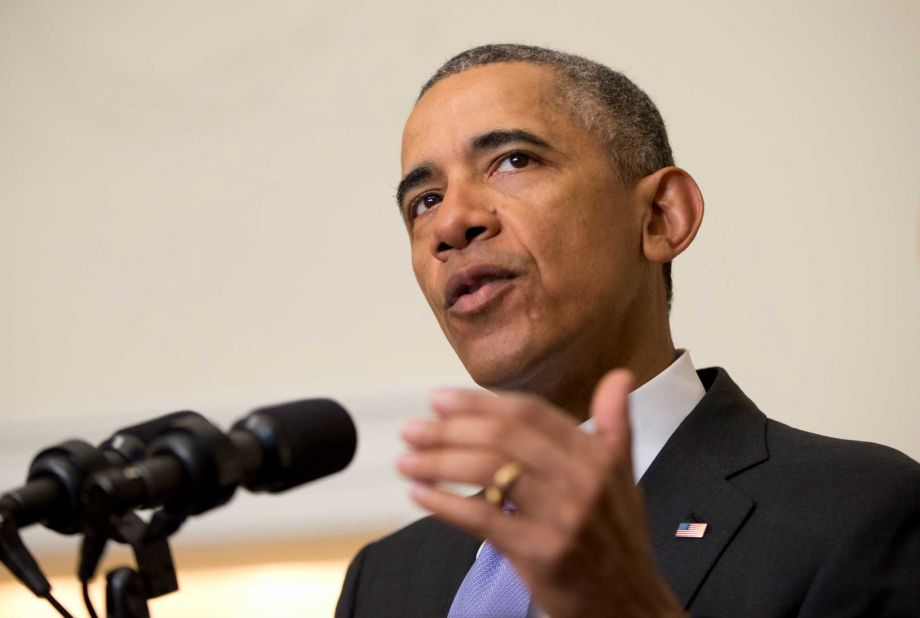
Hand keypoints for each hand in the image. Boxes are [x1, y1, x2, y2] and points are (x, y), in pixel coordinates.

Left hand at [398, 370, 684, 617]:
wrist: (630, 602)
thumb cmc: (618, 536)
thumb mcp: (622, 475)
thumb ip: (615, 424)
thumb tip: (618, 375)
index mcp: (598, 454)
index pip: (529, 414)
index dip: (478, 403)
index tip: (439, 399)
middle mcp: (582, 479)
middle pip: (502, 438)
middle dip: (448, 430)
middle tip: (412, 429)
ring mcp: (561, 516)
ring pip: (488, 472)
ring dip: (437, 462)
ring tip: (406, 460)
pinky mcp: (540, 552)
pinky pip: (482, 518)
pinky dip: (444, 504)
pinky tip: (419, 494)